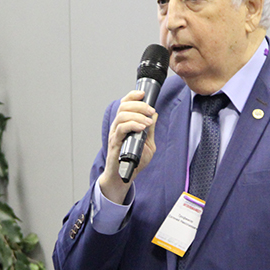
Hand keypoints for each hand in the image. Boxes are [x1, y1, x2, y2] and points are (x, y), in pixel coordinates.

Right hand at [98, 89, 157, 203]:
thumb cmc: (135, 160)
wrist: (125, 176)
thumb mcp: (148, 143)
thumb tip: (154, 115)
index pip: (125, 103)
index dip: (133, 95)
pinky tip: (142, 127)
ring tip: (148, 121)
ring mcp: (115, 134)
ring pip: (122, 115)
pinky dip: (132, 125)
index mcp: (124, 123)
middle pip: (124, 106)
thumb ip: (150, 129)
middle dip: (139, 105)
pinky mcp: (115, 143)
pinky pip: (121, 129)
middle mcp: (117, 126)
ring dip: (137, 115)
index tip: (144, 94)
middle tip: (151, 110)